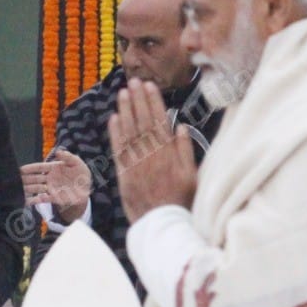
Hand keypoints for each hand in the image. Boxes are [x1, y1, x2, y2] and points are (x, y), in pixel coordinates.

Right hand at [20, 148, 91, 222]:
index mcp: (53, 168)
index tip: (21, 169)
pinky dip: (36, 200)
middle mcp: (49, 178)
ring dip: (28, 190)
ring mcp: (51, 188)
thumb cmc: (81, 173)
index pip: (39, 168)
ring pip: (36, 189)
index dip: (30, 168)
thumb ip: (68, 157)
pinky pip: (43, 199)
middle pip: (34, 178)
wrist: (86, 188)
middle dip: (25, 179)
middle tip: (16, 180)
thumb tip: (58, 151)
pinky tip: (29, 201)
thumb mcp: (77, 162)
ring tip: (19, 191)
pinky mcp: (54, 198)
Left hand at [108, 78, 197, 221]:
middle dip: (138, 100)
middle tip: (133, 82)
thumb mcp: (192, 175)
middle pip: (143, 122)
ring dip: (125, 111)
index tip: (149, 87)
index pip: (159, 121)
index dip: (153, 102)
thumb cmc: (182, 202)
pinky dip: (115, 133)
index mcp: (169, 153)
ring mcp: (136, 164)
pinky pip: (118, 150)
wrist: (163, 225)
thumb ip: (186, 150)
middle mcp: (151, 155)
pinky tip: (113, 118)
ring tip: (122, 94)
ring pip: (129, 132)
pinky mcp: (124, 175)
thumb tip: (181, 126)